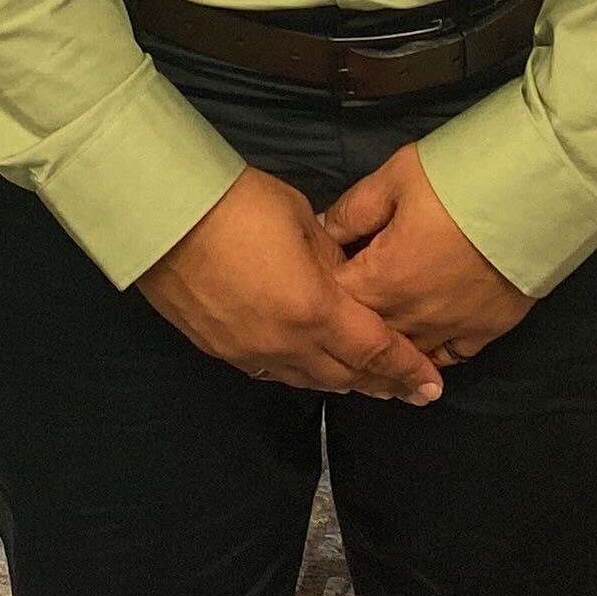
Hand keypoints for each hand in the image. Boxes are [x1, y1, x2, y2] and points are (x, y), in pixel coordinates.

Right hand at [138, 169, 443, 401]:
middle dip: (381, 383)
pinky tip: (307, 367)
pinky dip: (301, 372)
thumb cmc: (240, 206)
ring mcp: (251, 353)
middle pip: (345, 376)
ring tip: (365, 383)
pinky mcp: (221, 351)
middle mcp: (287, 344)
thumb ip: (333, 259)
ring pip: (308, 380)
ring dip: (341, 381)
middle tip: (407, 390)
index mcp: (316, 310)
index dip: (407, 369)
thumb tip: (345, 278)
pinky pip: (273, 372)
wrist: (164, 217)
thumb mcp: (303, 220)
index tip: (432, 387)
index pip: (375, 350)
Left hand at [322, 145, 531, 365]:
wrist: (535, 195)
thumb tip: (321, 230)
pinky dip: (432, 356)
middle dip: (351, 328)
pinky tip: (423, 353)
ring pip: (407, 353)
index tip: (315, 281)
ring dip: (388, 351)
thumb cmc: (460, 180)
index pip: (335, 300)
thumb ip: (353, 210)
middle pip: (369, 336)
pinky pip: (449, 357)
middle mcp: (412, 315)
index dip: (321, 290)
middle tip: (338, 321)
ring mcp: (451, 328)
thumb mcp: (396, 179)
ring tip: (374, 350)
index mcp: (383, 279)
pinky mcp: (486, 331)